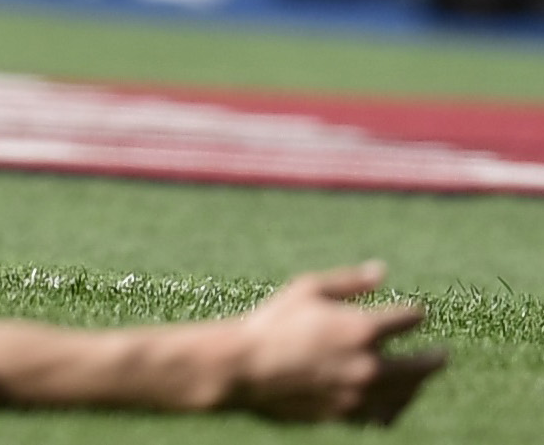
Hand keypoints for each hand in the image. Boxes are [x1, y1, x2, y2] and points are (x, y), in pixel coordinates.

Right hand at [211, 265, 444, 424]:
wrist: (245, 368)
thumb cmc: (272, 322)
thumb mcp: (307, 289)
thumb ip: (349, 282)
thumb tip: (382, 271)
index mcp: (363, 328)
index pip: (409, 319)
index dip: (415, 314)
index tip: (416, 314)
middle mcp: (371, 364)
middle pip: (422, 366)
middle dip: (435, 358)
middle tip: (442, 355)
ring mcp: (362, 394)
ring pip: (408, 394)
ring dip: (417, 384)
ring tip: (417, 378)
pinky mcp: (349, 415)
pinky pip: (385, 415)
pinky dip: (395, 407)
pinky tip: (393, 401)